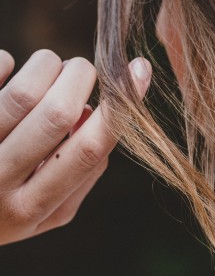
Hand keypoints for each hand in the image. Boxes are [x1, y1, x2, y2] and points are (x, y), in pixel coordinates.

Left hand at [0, 48, 150, 244]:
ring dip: (47, 64)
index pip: (88, 152)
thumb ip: (78, 176)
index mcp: (31, 208)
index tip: (140, 69)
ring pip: (23, 91)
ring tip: (48, 67)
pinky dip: (4, 62)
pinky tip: (5, 72)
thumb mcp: (41, 213)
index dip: (121, 107)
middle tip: (82, 69)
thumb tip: (97, 116)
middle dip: (81, 76)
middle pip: (59, 114)